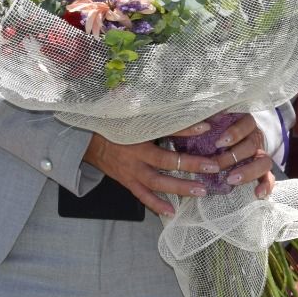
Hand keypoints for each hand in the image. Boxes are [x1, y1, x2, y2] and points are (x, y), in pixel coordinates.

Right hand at [84, 116, 270, 215]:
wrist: (85, 143)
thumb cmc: (108, 124)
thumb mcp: (121, 109)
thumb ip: (131, 99)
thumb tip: (136, 85)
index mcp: (136, 132)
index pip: (165, 129)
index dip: (186, 128)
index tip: (207, 126)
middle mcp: (135, 154)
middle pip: (166, 161)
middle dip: (191, 164)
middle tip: (212, 166)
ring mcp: (131, 171)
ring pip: (158, 183)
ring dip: (180, 187)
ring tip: (201, 190)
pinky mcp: (127, 182)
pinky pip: (143, 197)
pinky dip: (157, 205)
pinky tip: (172, 212)